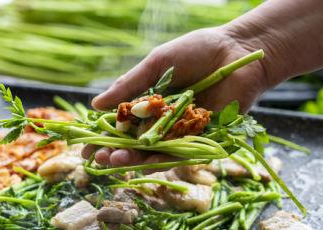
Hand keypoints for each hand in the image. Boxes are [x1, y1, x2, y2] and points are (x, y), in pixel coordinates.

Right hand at [82, 26, 268, 168]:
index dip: (105, 136)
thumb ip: (129, 85)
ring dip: (136, 159)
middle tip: (98, 158)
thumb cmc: (196, 51)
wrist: (236, 51)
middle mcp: (164, 120)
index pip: (123, 124)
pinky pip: (183, 153)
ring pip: (156, 152)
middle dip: (116, 152)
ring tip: (116, 161)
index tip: (86, 146)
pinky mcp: (203, 138)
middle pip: (136, 142)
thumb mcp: (158, 64)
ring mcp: (182, 131)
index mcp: (151, 103)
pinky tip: (147, 163)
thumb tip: (95, 105)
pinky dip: (165, 159)